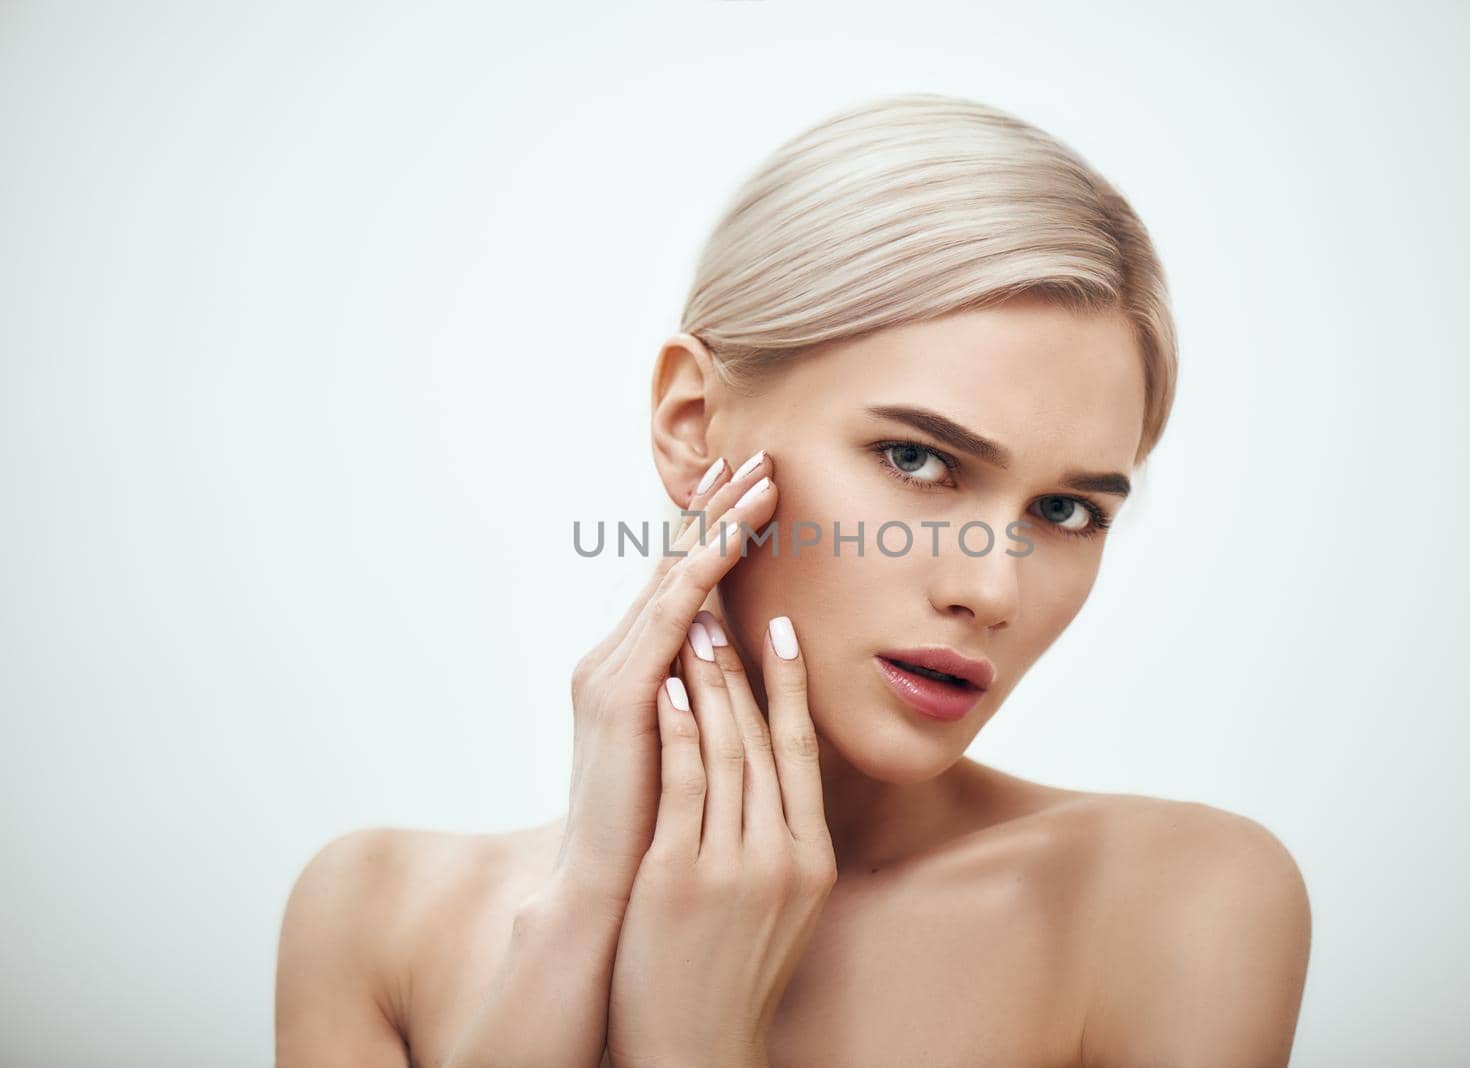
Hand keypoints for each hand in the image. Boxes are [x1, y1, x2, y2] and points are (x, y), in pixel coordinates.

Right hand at [555, 452, 777, 916]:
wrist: (605, 895)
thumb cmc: (651, 834)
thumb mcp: (683, 753)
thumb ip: (700, 706)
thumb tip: (736, 675)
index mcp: (629, 671)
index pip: (676, 585)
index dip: (712, 533)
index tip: (751, 487)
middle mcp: (612, 658)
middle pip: (672, 564)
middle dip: (716, 508)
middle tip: (758, 455)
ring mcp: (610, 671)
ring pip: (673, 578)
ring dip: (719, 524)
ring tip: (761, 478)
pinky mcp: (619, 694)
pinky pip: (669, 617)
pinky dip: (703, 571)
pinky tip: (733, 536)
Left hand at [604, 610, 837, 1067]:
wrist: (696, 1050)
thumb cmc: (731, 973)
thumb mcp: (781, 904)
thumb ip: (782, 838)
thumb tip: (775, 773)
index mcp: (810, 860)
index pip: (801, 751)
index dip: (791, 685)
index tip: (780, 629)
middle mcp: (782, 857)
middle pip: (764, 740)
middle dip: (742, 668)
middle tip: (724, 605)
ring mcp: (733, 867)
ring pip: (726, 752)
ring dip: (709, 682)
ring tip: (694, 627)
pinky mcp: (680, 878)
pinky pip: (682, 787)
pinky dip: (677, 730)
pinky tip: (665, 687)